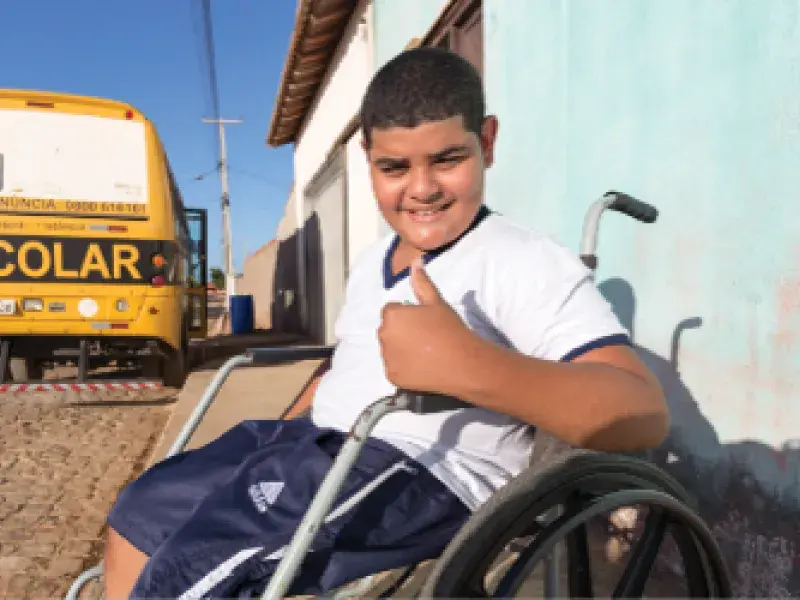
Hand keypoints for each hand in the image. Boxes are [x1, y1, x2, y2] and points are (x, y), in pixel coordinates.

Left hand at [378, 258, 476, 393]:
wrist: (462, 362)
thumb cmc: (449, 328)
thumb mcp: (436, 302)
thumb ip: (421, 282)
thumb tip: (415, 261)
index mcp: (391, 315)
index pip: (391, 311)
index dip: (407, 315)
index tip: (423, 322)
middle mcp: (383, 336)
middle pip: (388, 330)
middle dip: (400, 331)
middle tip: (424, 337)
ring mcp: (387, 358)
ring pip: (390, 349)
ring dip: (400, 349)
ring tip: (424, 352)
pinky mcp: (392, 376)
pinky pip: (394, 368)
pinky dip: (404, 367)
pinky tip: (421, 365)